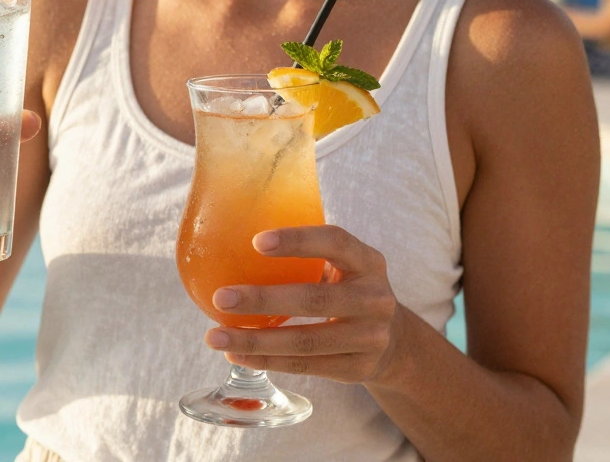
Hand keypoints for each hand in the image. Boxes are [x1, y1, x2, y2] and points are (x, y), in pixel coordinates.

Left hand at [203, 225, 403, 383]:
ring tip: (215, 336)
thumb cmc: (348, 291)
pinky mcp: (358, 369)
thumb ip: (306, 256)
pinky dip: (267, 362)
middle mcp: (375, 299)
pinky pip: (306, 366)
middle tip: (221, 297)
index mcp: (368, 262)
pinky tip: (237, 355)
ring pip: (305, 342)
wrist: (394, 341)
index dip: (298, 241)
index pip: (335, 242)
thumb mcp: (343, 266)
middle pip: (314, 299)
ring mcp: (370, 338)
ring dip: (256, 340)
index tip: (256, 242)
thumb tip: (230, 240)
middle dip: (262, 300)